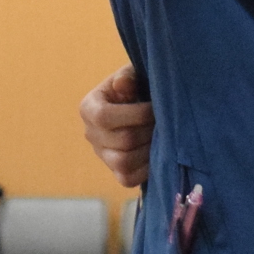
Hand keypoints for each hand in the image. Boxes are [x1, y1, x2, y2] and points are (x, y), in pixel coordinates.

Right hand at [81, 66, 152, 187]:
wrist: (141, 104)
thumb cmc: (138, 86)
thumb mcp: (132, 75)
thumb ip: (127, 76)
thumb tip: (122, 84)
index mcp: (89, 108)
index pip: (105, 117)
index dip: (136, 114)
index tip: (155, 106)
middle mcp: (90, 134)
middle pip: (121, 141)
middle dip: (148, 131)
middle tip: (165, 123)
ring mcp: (102, 155)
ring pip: (123, 162)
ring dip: (149, 150)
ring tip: (161, 137)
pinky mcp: (115, 171)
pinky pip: (127, 179)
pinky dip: (145, 169)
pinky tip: (157, 153)